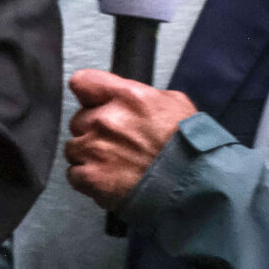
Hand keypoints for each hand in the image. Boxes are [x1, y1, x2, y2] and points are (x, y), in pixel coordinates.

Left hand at [63, 68, 196, 209]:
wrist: (195, 186)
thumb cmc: (189, 148)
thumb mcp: (174, 104)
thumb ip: (140, 96)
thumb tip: (125, 97)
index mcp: (127, 98)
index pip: (83, 82)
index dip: (87, 95)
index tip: (91, 103)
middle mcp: (106, 120)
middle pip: (79, 120)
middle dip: (93, 131)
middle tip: (117, 144)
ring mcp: (95, 148)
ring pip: (74, 148)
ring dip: (89, 156)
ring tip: (116, 165)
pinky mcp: (91, 176)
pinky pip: (74, 174)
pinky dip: (88, 180)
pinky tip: (110, 180)